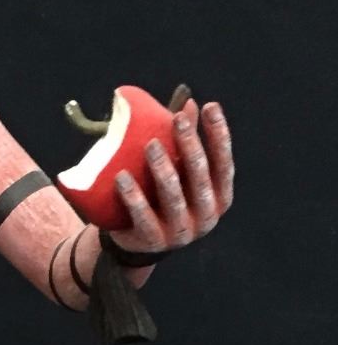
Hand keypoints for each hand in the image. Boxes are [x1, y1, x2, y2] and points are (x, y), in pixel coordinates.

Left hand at [113, 100, 233, 253]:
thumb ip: (183, 143)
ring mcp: (181, 233)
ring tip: (150, 144)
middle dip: (190, 146)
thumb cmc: (162, 198)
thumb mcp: (177, 171)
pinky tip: (121, 177)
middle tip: (177, 119)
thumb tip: (189, 101)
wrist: (137, 243)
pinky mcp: (154, 243)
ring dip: (163, 169)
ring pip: (174, 199)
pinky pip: (143, 218)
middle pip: (200, 178)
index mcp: (219, 197)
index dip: (219, 135)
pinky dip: (133, 198)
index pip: (224, 163)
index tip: (210, 106)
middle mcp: (206, 216)